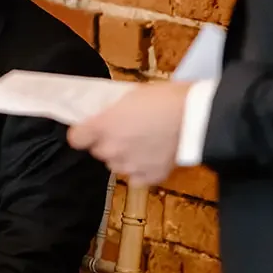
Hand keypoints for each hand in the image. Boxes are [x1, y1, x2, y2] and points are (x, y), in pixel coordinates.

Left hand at [67, 81, 188, 186]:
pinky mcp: (149, 178)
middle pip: (99, 151)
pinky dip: (142, 169)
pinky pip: (137, 177)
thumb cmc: (165, 98)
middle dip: (108, 142)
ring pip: (117, 165)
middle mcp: (111, 149)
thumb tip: (105, 116)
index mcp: (103, 125)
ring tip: (143, 143)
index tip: (91, 128)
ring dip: (124, 156)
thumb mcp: (132, 95)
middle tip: (126, 131)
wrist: (196, 118)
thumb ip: (113, 110)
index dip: (83, 133)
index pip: (76, 138)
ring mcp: (129, 166)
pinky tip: (154, 155)